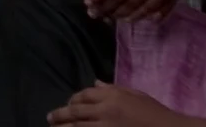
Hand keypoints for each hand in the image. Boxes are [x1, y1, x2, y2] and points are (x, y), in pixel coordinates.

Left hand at [49, 83, 205, 125]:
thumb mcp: (136, 95)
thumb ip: (114, 88)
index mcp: (112, 95)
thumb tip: (95, 82)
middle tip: (50, 117)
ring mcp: (106, 126)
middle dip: (60, 114)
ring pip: (77, 126)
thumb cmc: (156, 113)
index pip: (85, 94)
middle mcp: (105, 109)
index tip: (68, 104)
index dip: (73, 99)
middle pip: (75, 110)